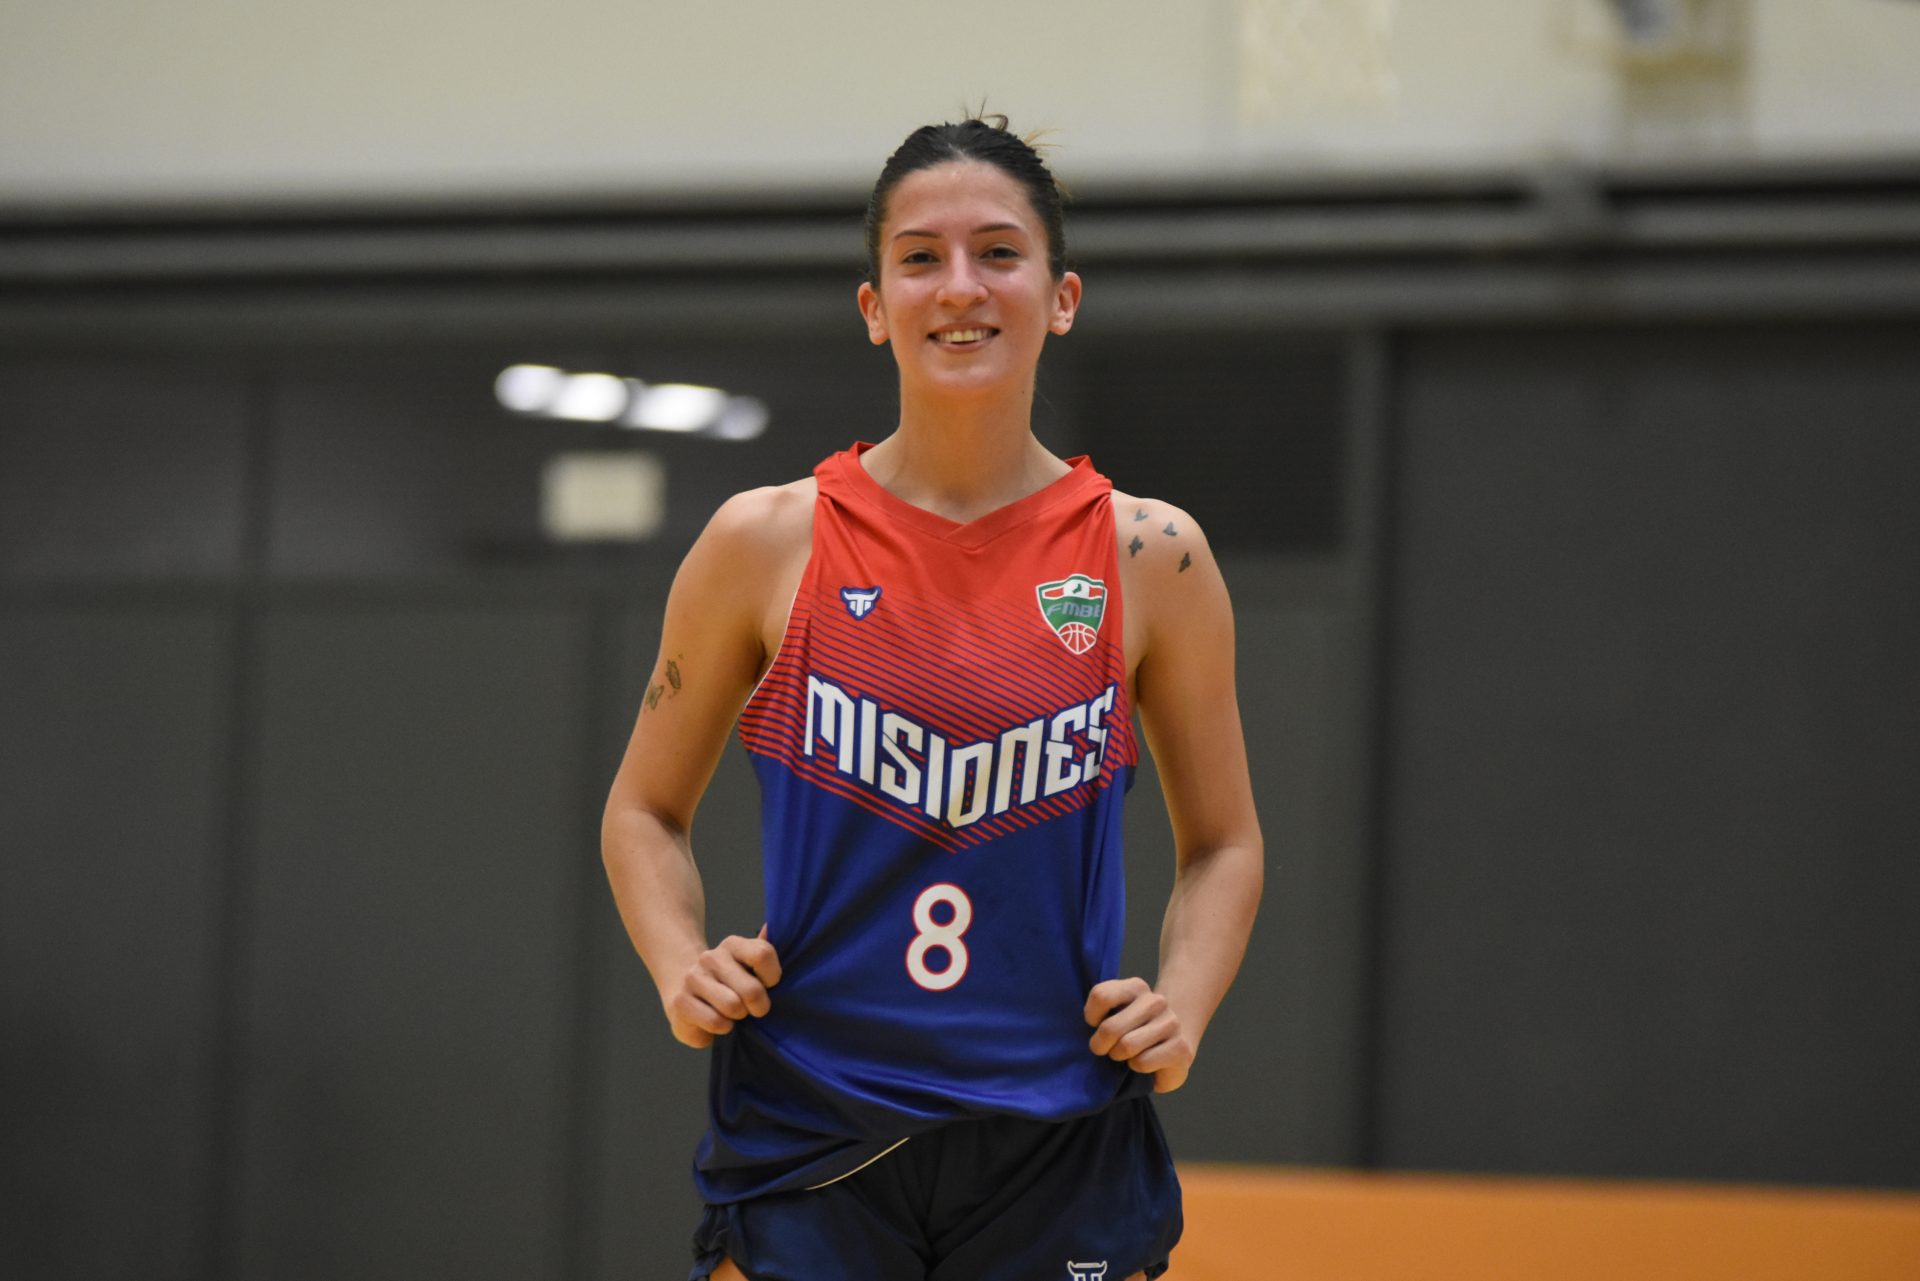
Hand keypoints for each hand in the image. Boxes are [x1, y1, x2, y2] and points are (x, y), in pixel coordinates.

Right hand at [663, 925, 781, 1047]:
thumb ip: (762, 952)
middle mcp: (711, 958)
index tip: (768, 986)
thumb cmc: (728, 984)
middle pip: (752, 989)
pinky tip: (717, 1022)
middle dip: (758, 1007)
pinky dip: (722, 1028)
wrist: (684, 992)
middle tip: (751, 1008)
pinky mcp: (680, 1001)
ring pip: (732, 1006)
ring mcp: (693, 978)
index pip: (763, 954)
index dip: (772, 977)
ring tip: (732, 1014)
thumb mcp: (749, 967)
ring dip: (737, 1018)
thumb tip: (769, 926)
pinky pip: (715, 1022)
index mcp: (732, 945)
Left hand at [1084, 977, 1196, 1093]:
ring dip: (1120, 1056)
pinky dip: (1137, 1067)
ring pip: (1127, 1046)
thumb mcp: (1114, 1013)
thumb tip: (1092, 1033)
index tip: (1096, 1024)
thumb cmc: (1134, 1032)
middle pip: (1110, 1027)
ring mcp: (1171, 1023)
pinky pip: (1143, 1062)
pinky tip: (1145, 1062)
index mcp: (1136, 987)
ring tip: (1126, 1055)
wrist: (1174, 1046)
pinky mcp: (1181, 1048)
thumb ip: (1100, 1011)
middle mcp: (1156, 1001)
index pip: (1101, 996)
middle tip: (1106, 1049)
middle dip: (1101, 1045)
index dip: (1091, 1016)